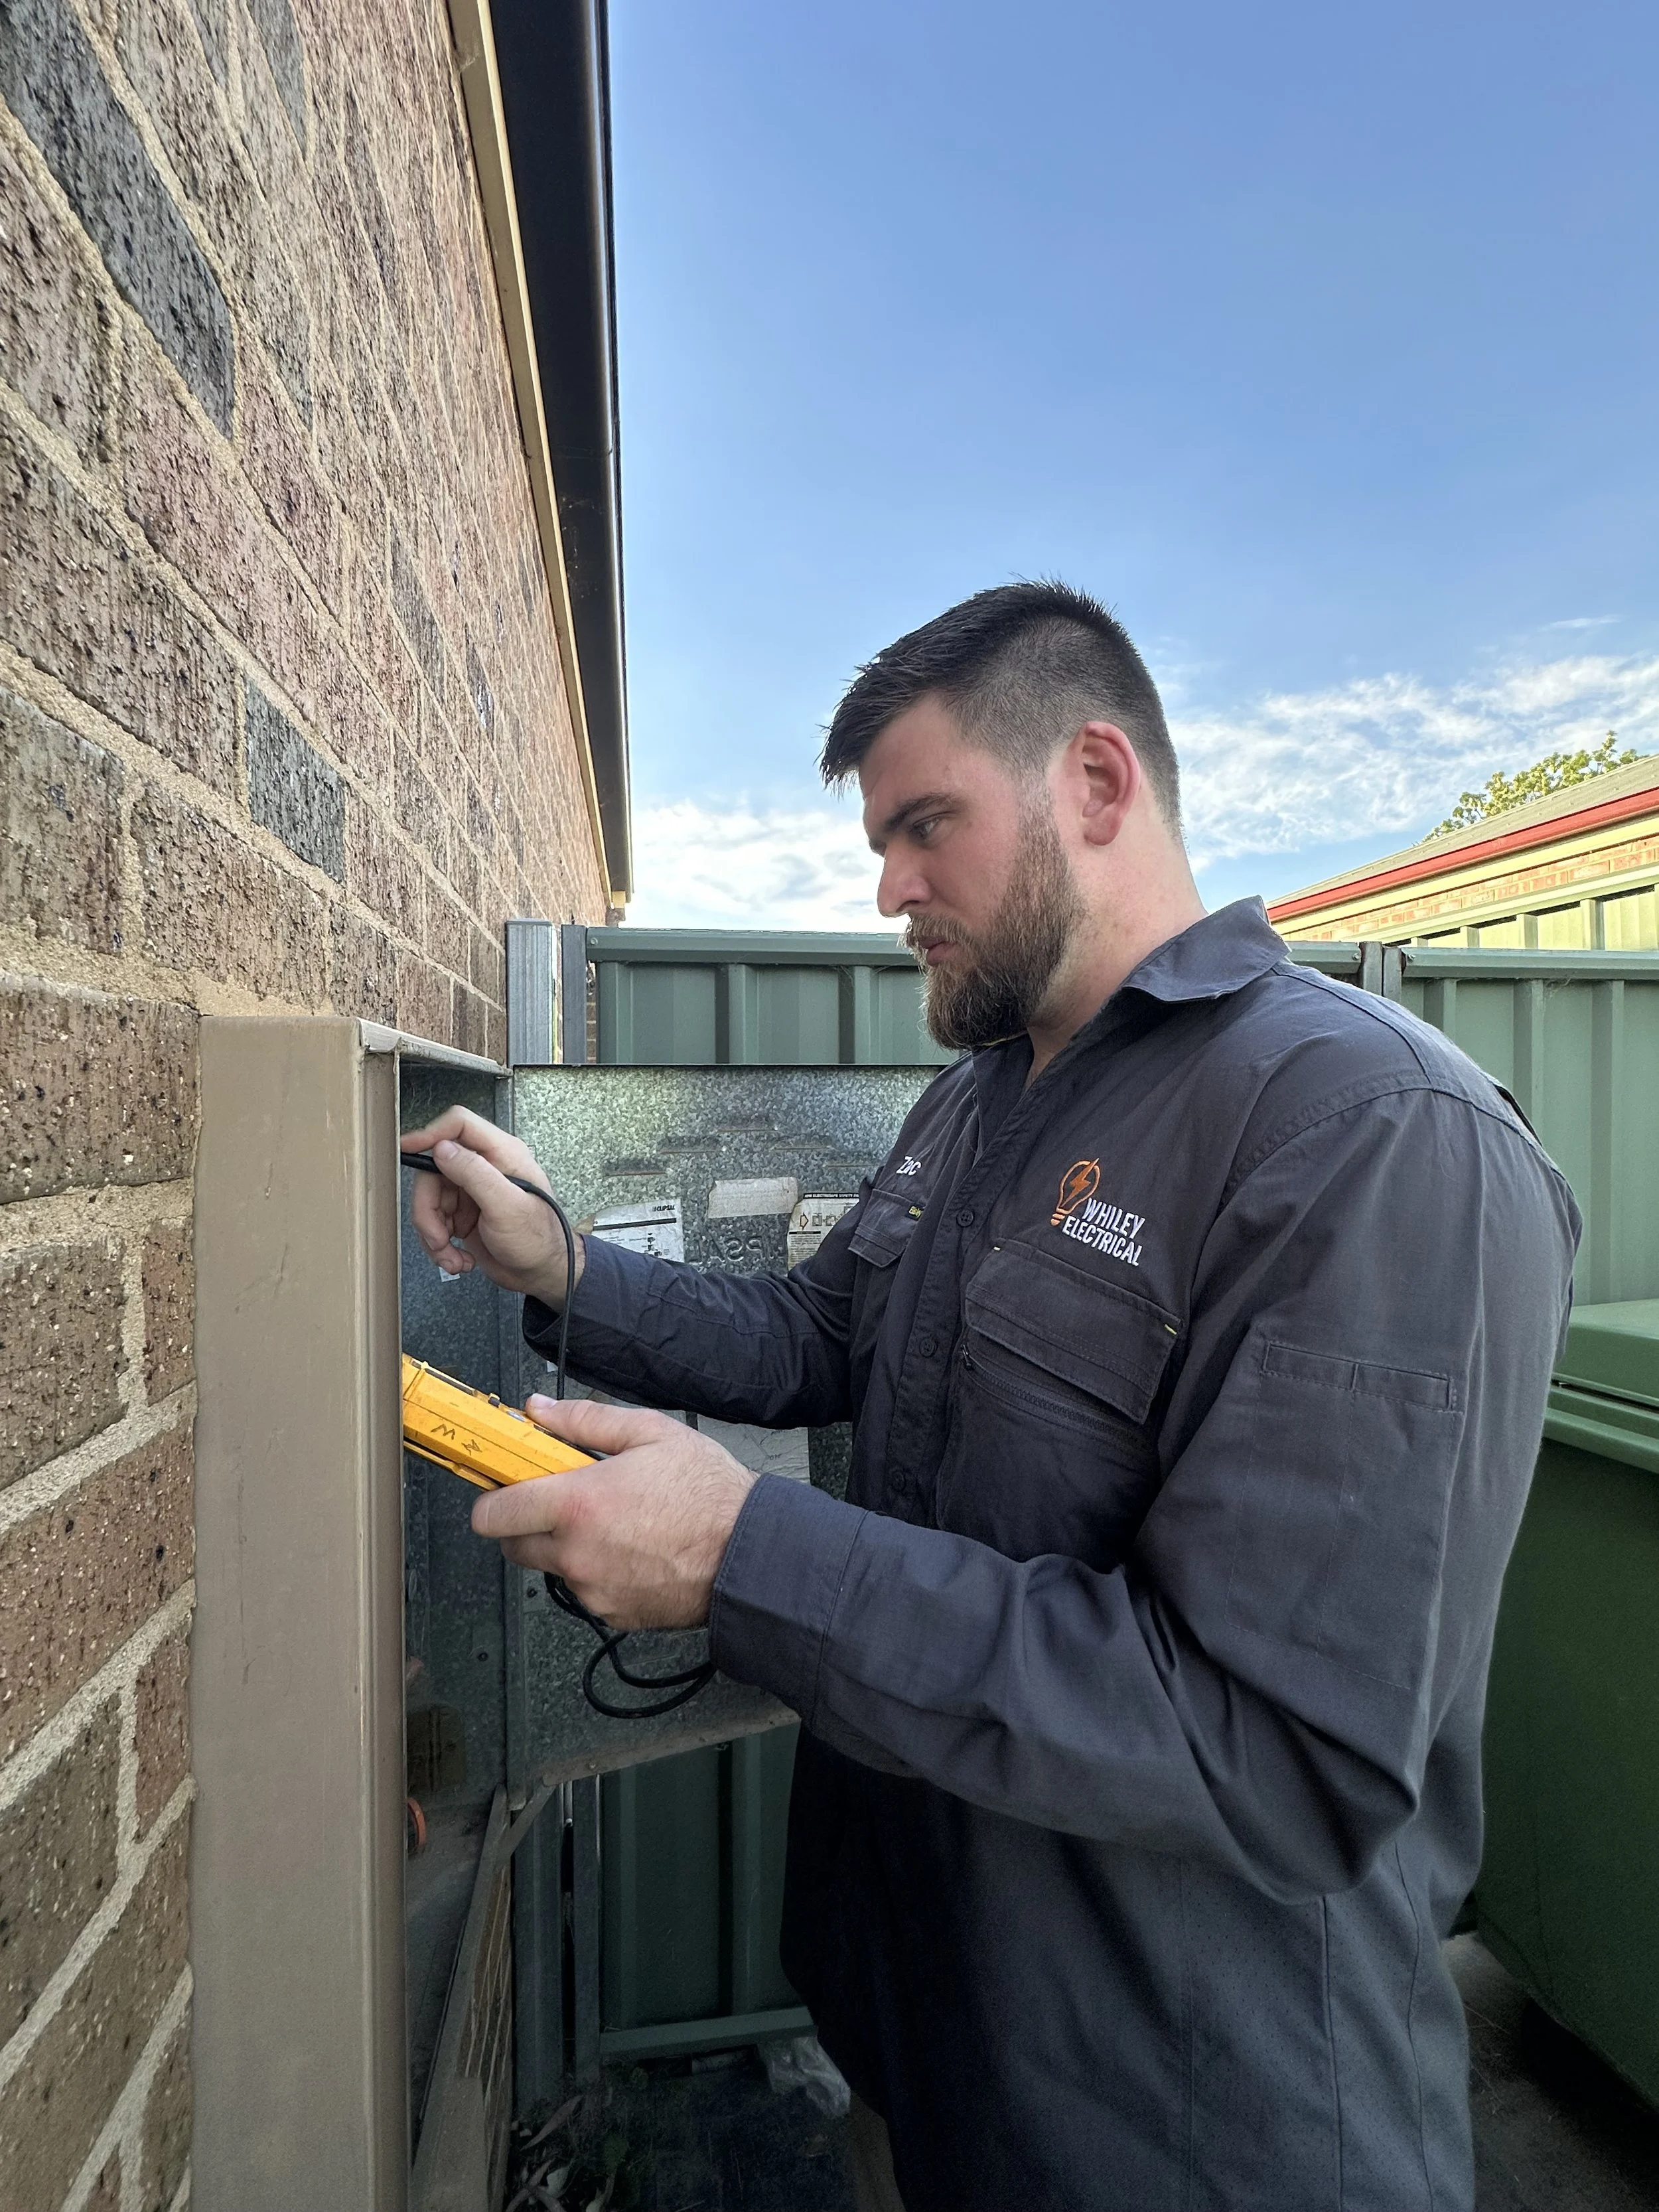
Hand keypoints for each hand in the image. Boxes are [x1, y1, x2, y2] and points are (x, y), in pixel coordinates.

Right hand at [400, 1105, 581, 1305]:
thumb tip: (441, 1148)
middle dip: (428, 1209)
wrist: (541, 1275)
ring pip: (429, 1200)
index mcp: (501, 1153)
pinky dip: (440, 1245)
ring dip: (433, 1234)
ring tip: (452, 1258)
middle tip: (438, 1239)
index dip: (430, 1134)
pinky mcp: (462, 1214)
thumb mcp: (507, 1206)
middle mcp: (484, 1167)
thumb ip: (474, 1173)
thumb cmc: (538, 1240)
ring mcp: (471, 1191)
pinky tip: (459, 1260)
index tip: (406, 1149)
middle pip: (433, 1170)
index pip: (459, 1125)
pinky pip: (434, 1221)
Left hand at [471, 1397, 756, 1629]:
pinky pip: (585, 1590)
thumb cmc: (709, 1494)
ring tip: (614, 1522)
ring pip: (551, 1568)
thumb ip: (585, 1420)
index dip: (490, 1497)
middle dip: (525, 1522)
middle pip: (511, 1546)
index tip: (502, 1484)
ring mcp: (593, 1590)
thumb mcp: (651, 1433)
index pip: (492, 1513)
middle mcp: (577, 1554)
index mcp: (578, 1505)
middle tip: (561, 1500)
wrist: (750, 1554)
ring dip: (566, 1547)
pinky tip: (632, 1549)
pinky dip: (597, 1572)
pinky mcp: (613, 1614)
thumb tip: (539, 1411)